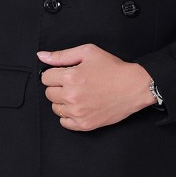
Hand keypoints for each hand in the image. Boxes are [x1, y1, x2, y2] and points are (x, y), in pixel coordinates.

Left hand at [37, 45, 155, 129]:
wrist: (134, 87)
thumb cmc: (113, 68)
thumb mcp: (88, 52)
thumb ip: (62, 55)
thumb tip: (41, 56)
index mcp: (70, 77)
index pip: (46, 78)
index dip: (55, 74)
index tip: (66, 74)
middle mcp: (71, 96)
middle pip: (49, 93)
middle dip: (58, 87)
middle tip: (75, 84)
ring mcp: (78, 112)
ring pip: (55, 108)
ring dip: (63, 101)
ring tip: (79, 95)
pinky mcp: (85, 124)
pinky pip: (64, 122)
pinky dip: (69, 116)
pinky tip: (80, 107)